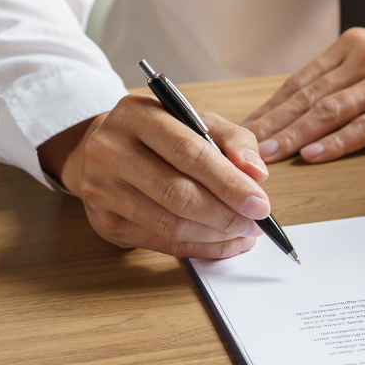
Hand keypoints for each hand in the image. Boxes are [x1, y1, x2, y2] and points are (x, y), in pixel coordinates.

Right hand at [40, 94, 271, 259]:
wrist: (102, 151)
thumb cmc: (158, 136)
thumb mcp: (195, 121)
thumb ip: (232, 139)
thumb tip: (257, 173)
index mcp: (137, 115)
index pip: (189, 153)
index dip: (230, 183)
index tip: (261, 203)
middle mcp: (111, 151)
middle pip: (179, 195)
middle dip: (227, 214)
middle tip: (256, 223)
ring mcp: (102, 189)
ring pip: (171, 225)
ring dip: (216, 235)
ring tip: (244, 233)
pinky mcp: (105, 223)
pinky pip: (162, 244)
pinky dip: (200, 248)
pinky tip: (223, 243)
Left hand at [243, 30, 364, 163]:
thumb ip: (342, 78)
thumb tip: (296, 108)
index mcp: (353, 45)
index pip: (302, 80)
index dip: (271, 107)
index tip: (246, 129)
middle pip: (311, 96)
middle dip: (276, 124)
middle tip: (247, 147)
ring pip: (334, 111)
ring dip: (298, 135)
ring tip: (273, 155)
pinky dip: (339, 142)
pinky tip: (316, 154)